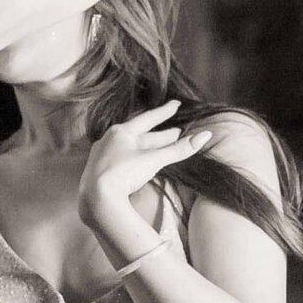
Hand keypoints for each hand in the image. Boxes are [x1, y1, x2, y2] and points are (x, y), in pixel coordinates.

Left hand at [78, 100, 210, 234]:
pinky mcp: (99, 171)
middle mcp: (110, 139)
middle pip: (141, 134)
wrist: (96, 198)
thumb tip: (205, 136)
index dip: (164, 112)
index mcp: (122, 132)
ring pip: (130, 147)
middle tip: (177, 132)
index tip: (176, 104)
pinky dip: (134, 157)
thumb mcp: (153, 160)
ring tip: (162, 147)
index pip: (148, 118)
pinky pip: (121, 158)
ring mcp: (102, 155)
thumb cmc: (123, 174)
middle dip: (160, 134)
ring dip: (147, 147)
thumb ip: (178, 149)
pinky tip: (137, 161)